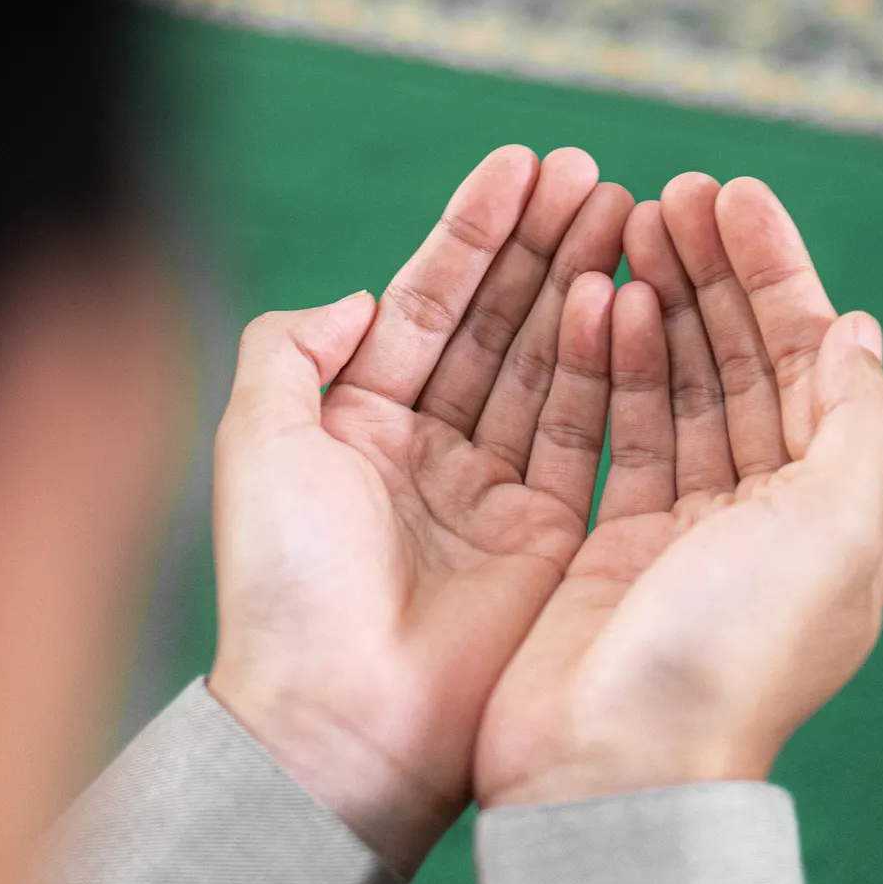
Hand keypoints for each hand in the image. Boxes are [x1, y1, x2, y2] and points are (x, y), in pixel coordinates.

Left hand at [208, 146, 630, 874]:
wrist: (340, 719)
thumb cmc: (288, 578)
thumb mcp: (257, 438)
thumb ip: (291, 347)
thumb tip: (363, 296)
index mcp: (360, 420)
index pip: (428, 300)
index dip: (474, 229)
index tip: (522, 164)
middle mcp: (430, 446)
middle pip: (497, 319)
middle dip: (543, 243)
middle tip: (593, 173)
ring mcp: (493, 490)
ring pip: (546, 363)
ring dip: (582, 284)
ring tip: (623, 213)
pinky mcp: (548, 536)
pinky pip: (584, 431)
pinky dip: (605, 364)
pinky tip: (625, 300)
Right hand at [474, 173, 882, 808]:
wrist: (617, 768)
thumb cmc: (734, 649)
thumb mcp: (836, 527)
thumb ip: (857, 420)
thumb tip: (860, 328)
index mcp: (832, 509)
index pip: (809, 357)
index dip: (776, 270)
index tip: (732, 193)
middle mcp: (766, 512)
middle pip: (743, 361)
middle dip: (714, 273)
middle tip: (672, 192)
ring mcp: (687, 527)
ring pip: (680, 386)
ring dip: (661, 302)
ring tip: (629, 225)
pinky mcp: (614, 540)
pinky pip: (619, 429)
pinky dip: (613, 363)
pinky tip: (601, 300)